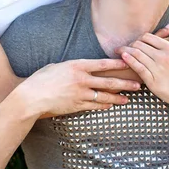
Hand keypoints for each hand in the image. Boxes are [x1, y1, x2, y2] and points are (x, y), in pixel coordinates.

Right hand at [16, 59, 141, 116]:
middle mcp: (81, 79)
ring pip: (104, 96)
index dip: (117, 63)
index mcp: (76, 66)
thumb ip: (69, 67)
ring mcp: (80, 94)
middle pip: (108, 81)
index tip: (128, 62)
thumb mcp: (55, 67)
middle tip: (137, 84)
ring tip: (128, 98)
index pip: (102, 64)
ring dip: (118, 97)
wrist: (31, 97)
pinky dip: (104, 106)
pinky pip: (94, 106)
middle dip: (124, 83)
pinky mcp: (76, 106)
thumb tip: (76, 68)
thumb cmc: (40, 79)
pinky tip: (111, 106)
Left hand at [116, 31, 168, 113]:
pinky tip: (123, 57)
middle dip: (131, 44)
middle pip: (140, 45)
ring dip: (125, 50)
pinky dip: (129, 60)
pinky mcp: (152, 81)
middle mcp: (163, 57)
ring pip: (136, 54)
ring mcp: (157, 69)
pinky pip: (137, 67)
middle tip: (124, 46)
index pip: (149, 37)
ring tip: (118, 50)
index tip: (136, 42)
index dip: (140, 38)